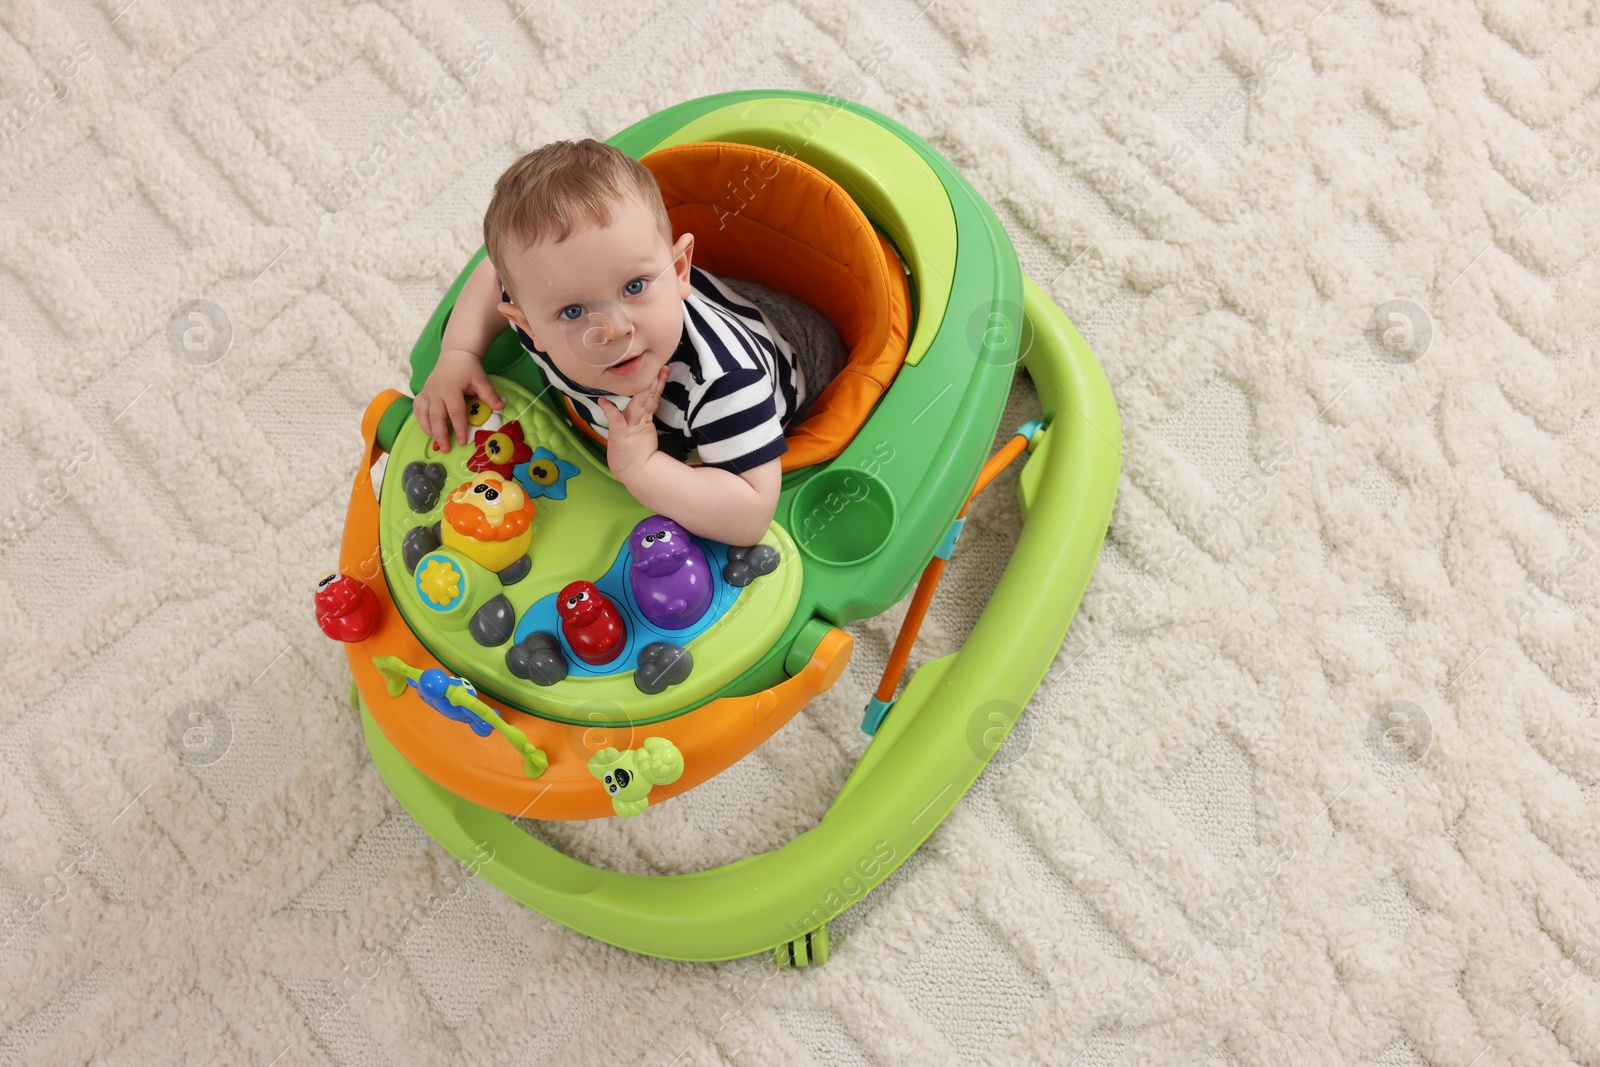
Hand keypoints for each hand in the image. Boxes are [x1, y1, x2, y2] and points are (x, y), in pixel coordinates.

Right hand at [415, 348, 503, 452]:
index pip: (455, 413)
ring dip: (428, 430)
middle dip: (440, 435)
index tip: (463, 442)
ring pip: (423, 415)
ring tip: (436, 442)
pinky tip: (427, 429)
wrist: (455, 354)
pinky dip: (420, 420)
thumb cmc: (469, 368)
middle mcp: (436, 392)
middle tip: (446, 448)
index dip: (459, 429)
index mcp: (450, 389)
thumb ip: (489, 394)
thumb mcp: (481, 380)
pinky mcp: (423, 392)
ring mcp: (427, 392)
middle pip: (436, 417)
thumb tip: (501, 407)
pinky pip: (418, 408)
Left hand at [596, 365, 667, 482]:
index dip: (658, 383)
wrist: (636, 473)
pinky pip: (615, 420)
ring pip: (638, 405)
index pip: (652, 397)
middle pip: (648, 397)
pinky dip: (610, 411)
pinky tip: (603, 402)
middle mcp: (639, 420)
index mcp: (644, 418)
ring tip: (645, 375)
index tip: (663, 369)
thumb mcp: (640, 431)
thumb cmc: (636, 453)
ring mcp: (631, 426)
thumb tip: (646, 400)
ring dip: (641, 390)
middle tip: (661, 366)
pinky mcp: (620, 435)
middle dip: (655, 381)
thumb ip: (642, 415)